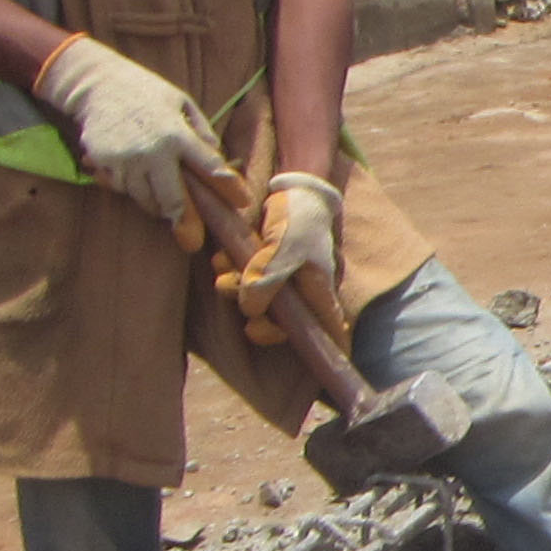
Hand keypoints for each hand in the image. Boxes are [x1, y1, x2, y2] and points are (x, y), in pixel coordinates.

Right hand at [33, 34, 222, 222]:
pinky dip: (131, 188)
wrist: (98, 84)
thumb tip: (221, 161)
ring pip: (146, 200)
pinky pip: (122, 189)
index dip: (228, 186)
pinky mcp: (103, 164)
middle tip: (192, 239)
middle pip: (173, 199)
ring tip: (158, 190)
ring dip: (156, 203)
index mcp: (177, 134)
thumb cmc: (148, 94)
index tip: (242, 202)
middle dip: (185, 220)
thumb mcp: (182, 103)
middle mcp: (152, 150)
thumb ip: (202, 133)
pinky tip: (132, 171)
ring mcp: (125, 160)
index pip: (209, 166)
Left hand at [222, 171, 343, 342]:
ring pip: (257, 303)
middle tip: (245, 316)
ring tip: (222, 276)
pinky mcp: (260, 268)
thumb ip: (269, 278)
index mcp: (318, 291)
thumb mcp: (286, 247)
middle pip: (283, 325)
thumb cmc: (298, 218)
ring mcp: (280, 281)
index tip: (327, 362)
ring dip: (236, 291)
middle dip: (260, 322)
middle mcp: (301, 292)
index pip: (329, 330)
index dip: (329, 350)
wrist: (289, 187)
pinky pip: (243, 282)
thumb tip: (251, 310)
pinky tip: (221, 259)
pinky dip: (230, 273)